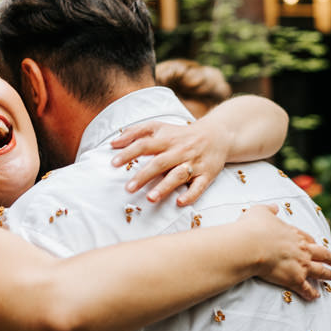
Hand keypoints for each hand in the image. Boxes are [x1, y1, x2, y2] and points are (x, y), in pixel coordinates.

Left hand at [111, 121, 226, 205]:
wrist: (217, 135)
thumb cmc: (180, 134)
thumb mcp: (159, 127)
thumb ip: (135, 132)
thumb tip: (113, 143)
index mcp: (166, 139)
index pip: (144, 145)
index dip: (129, 153)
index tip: (114, 163)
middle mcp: (179, 151)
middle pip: (160, 163)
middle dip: (144, 175)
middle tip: (128, 188)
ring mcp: (193, 164)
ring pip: (178, 175)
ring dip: (164, 187)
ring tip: (150, 198)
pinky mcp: (207, 175)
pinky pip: (199, 186)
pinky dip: (190, 195)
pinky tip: (179, 202)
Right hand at [240, 205, 330, 299]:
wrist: (250, 246)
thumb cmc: (252, 228)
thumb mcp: (260, 211)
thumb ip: (269, 209)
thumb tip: (275, 207)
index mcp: (294, 234)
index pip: (308, 239)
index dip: (313, 243)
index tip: (316, 245)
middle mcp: (301, 249)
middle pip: (321, 254)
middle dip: (329, 258)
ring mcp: (300, 265)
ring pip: (319, 271)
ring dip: (326, 274)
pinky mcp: (294, 279)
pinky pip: (306, 288)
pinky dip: (311, 293)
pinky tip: (315, 297)